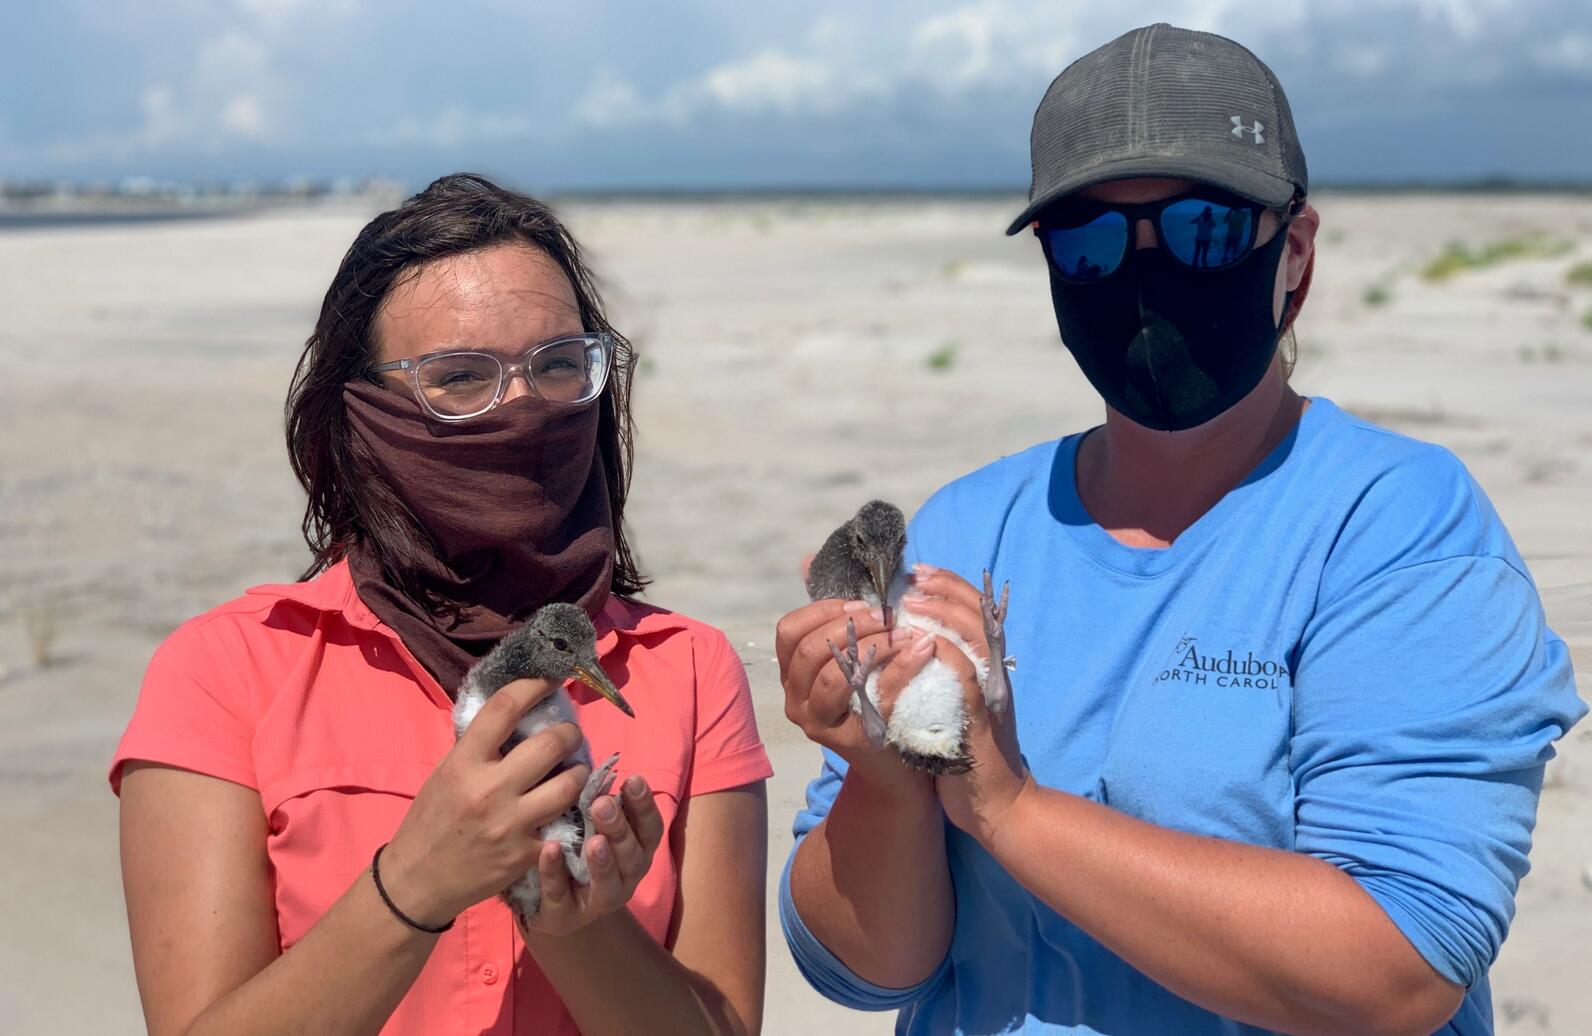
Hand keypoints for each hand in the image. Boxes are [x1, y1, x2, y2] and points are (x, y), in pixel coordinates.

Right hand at [378, 678, 591, 927]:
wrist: (418, 880)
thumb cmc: (431, 820)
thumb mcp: (446, 773)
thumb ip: (479, 745)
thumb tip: (515, 711)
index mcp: (464, 763)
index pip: (504, 707)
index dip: (535, 684)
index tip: (553, 677)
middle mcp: (489, 789)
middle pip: (551, 744)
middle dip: (570, 733)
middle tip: (570, 735)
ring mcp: (511, 823)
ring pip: (570, 784)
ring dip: (580, 772)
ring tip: (575, 771)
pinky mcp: (527, 853)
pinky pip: (566, 824)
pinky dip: (574, 814)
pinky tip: (571, 809)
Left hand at [520, 773, 665, 937]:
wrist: (552, 904)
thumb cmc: (578, 851)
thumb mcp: (592, 825)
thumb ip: (598, 802)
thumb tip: (587, 759)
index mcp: (637, 850)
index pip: (650, 827)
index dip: (644, 806)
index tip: (633, 780)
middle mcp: (626, 877)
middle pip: (632, 854)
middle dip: (620, 828)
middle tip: (602, 803)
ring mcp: (598, 900)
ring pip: (608, 883)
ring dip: (602, 861)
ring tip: (593, 841)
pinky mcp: (565, 916)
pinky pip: (560, 894)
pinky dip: (555, 872)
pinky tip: (549, 850)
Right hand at [776, 595, 928, 795]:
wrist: (901, 762)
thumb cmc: (876, 697)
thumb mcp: (850, 654)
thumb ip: (832, 614)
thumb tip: (806, 558)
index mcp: (792, 675)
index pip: (788, 631)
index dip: (822, 610)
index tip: (860, 603)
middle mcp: (797, 701)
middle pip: (809, 651)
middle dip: (850, 625)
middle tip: (888, 616)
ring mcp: (820, 725)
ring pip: (834, 676)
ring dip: (874, 645)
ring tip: (907, 632)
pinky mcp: (854, 741)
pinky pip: (874, 696)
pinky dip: (901, 666)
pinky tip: (924, 648)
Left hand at [900, 566, 1034, 847]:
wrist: (999, 807)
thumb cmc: (968, 758)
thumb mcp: (953, 708)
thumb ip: (940, 679)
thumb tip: (911, 651)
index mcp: (988, 669)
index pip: (975, 611)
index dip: (950, 585)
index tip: (920, 571)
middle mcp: (993, 674)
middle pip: (977, 614)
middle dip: (944, 588)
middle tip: (914, 574)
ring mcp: (990, 694)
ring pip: (974, 638)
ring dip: (942, 614)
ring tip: (911, 600)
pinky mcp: (981, 718)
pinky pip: (968, 676)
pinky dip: (947, 654)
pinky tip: (924, 641)